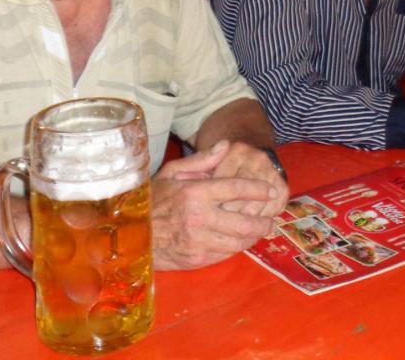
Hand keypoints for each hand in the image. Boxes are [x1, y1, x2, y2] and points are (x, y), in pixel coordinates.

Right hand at [152, 144, 279, 270]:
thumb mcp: (171, 173)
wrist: (131, 235)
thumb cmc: (152, 200)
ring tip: (262, 230)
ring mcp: (198, 241)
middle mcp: (199, 217)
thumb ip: (201, 160)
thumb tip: (226, 144)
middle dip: (264, 221)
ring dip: (255, 237)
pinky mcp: (197, 259)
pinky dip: (238, 247)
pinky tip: (243, 241)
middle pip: (244, 221)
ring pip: (238, 241)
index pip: (236, 188)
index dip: (258, 189)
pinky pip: (226, 254)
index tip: (271, 189)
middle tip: (272, 218)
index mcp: (195, 192)